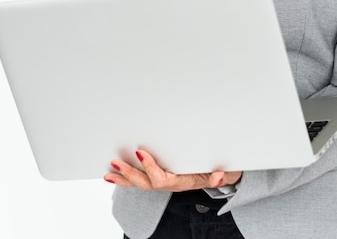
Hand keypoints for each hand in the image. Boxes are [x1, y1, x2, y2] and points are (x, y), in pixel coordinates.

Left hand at [104, 149, 241, 191]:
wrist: (223, 175)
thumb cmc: (223, 169)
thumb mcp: (228, 171)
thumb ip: (223, 174)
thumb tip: (218, 177)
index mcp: (185, 181)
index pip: (163, 178)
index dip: (150, 167)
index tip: (140, 152)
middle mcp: (172, 183)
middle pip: (147, 184)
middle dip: (130, 174)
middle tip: (116, 162)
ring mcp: (166, 181)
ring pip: (141, 184)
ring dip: (124, 178)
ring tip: (109, 173)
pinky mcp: (162, 177)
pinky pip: (142, 180)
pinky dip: (128, 178)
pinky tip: (115, 174)